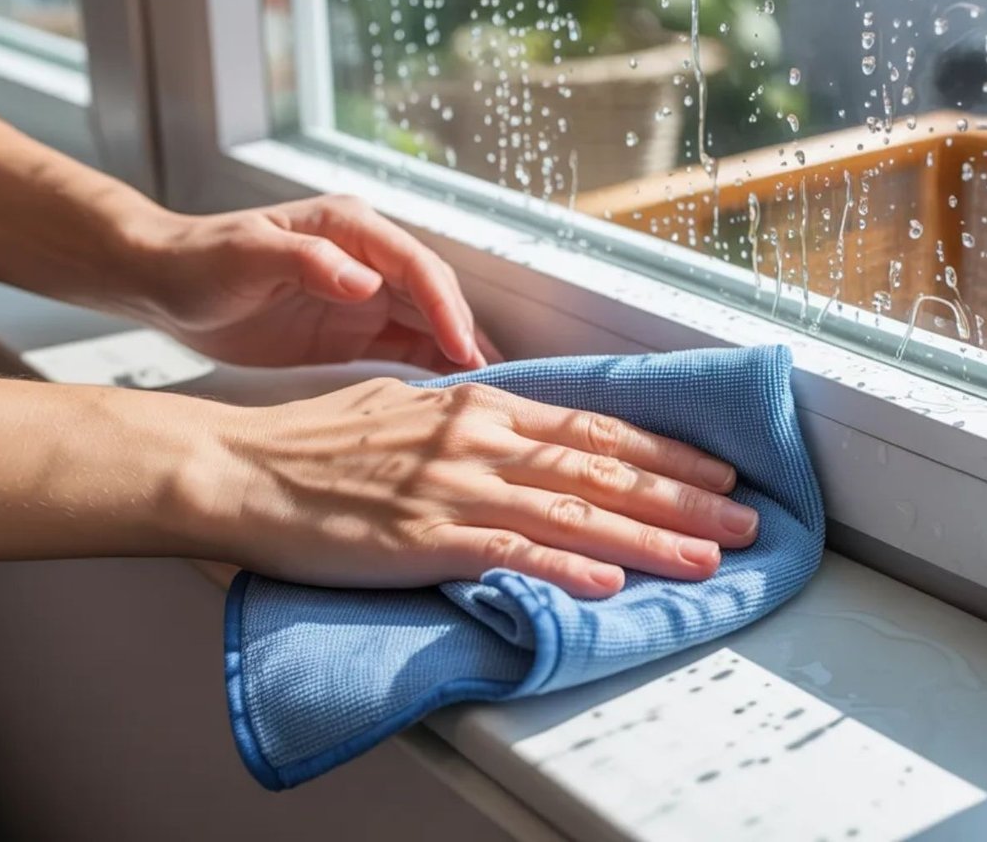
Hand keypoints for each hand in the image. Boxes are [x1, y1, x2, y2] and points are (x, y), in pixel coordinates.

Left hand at [129, 195, 499, 370]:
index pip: (417, 266)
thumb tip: (367, 281)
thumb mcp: (246, 256)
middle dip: (465, 336)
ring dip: (458, 355)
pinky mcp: (355, 330)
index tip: (463, 348)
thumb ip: (308, 261)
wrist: (165, 285)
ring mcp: (365, 295)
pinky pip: (405, 350)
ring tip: (486, 396)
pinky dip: (431, 371)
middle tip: (490, 383)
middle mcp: (369, 258)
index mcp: (350, 227)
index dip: (446, 307)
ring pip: (429, 324)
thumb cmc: (199, 261)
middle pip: (435, 296)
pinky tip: (448, 399)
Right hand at [189, 378, 759, 597]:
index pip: (593, 428)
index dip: (664, 451)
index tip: (716, 469)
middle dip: (684, 496)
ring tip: (708, 557)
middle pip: (603, 468)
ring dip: (650, 536)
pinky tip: (612, 580)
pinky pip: (510, 553)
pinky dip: (566, 566)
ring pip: (574, 511)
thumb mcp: (407, 406)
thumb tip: (516, 428)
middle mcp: (479, 439)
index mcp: (479, 407)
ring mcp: (454, 487)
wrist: (241, 467)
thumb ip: (469, 418)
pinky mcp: (424, 536)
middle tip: (745, 518)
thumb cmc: (317, 441)